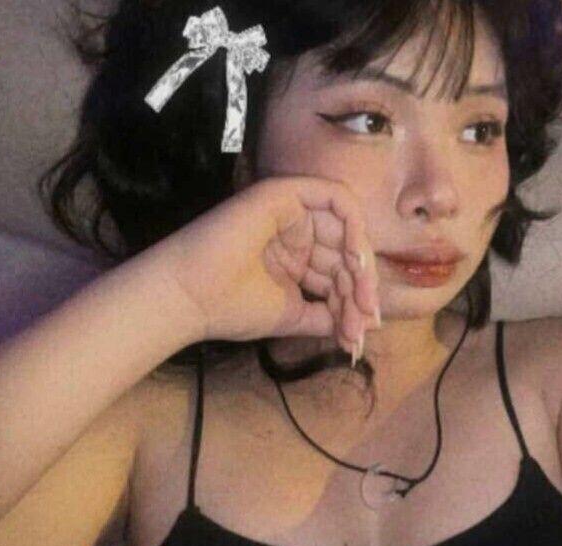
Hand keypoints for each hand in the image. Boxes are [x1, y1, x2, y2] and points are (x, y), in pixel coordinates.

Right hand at [155, 175, 379, 359]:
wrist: (190, 298)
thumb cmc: (232, 307)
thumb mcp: (295, 315)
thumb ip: (331, 315)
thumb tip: (371, 323)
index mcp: (297, 256)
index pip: (339, 272)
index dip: (354, 301)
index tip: (358, 336)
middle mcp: (298, 231)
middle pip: (348, 252)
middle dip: (361, 289)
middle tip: (364, 322)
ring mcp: (293, 211)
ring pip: (349, 230)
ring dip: (361, 267)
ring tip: (361, 302)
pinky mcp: (286, 194)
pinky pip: (337, 199)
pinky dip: (355, 227)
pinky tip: (355, 262)